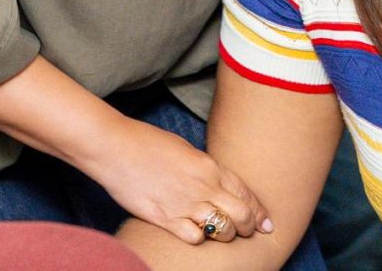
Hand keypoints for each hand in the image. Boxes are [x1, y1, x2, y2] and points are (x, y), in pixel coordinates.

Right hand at [84, 115, 270, 245]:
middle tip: (250, 232)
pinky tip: (194, 233)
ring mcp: (185, 203)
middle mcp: (203, 185)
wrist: (115, 147)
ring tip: (223, 235)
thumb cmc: (147, 143)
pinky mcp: (165, 218)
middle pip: (242, 214)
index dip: (259, 210)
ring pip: (223, 229)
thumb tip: (216, 184)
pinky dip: (199, 239)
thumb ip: (204, 169)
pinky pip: (194, 237)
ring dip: (227, 235)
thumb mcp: (185, 150)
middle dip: (250, 226)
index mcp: (209, 165)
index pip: (245, 192)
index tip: (266, 222)